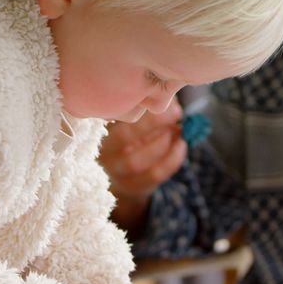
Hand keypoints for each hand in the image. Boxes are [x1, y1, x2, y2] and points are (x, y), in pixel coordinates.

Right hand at [98, 97, 186, 227]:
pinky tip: (181, 145)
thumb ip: (145, 106)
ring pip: (137, 161)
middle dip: (153, 124)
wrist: (123, 175)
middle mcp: (103, 154)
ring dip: (163, 143)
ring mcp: (116, 174)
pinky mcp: (133, 187)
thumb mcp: (131, 120)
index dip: (139, 110)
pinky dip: (172, 159)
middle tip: (176, 113)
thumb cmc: (130, 136)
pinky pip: (154, 174)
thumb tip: (168, 96)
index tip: (162, 101)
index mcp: (100, 132)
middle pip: (124, 139)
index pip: (114, 118)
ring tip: (179, 129)